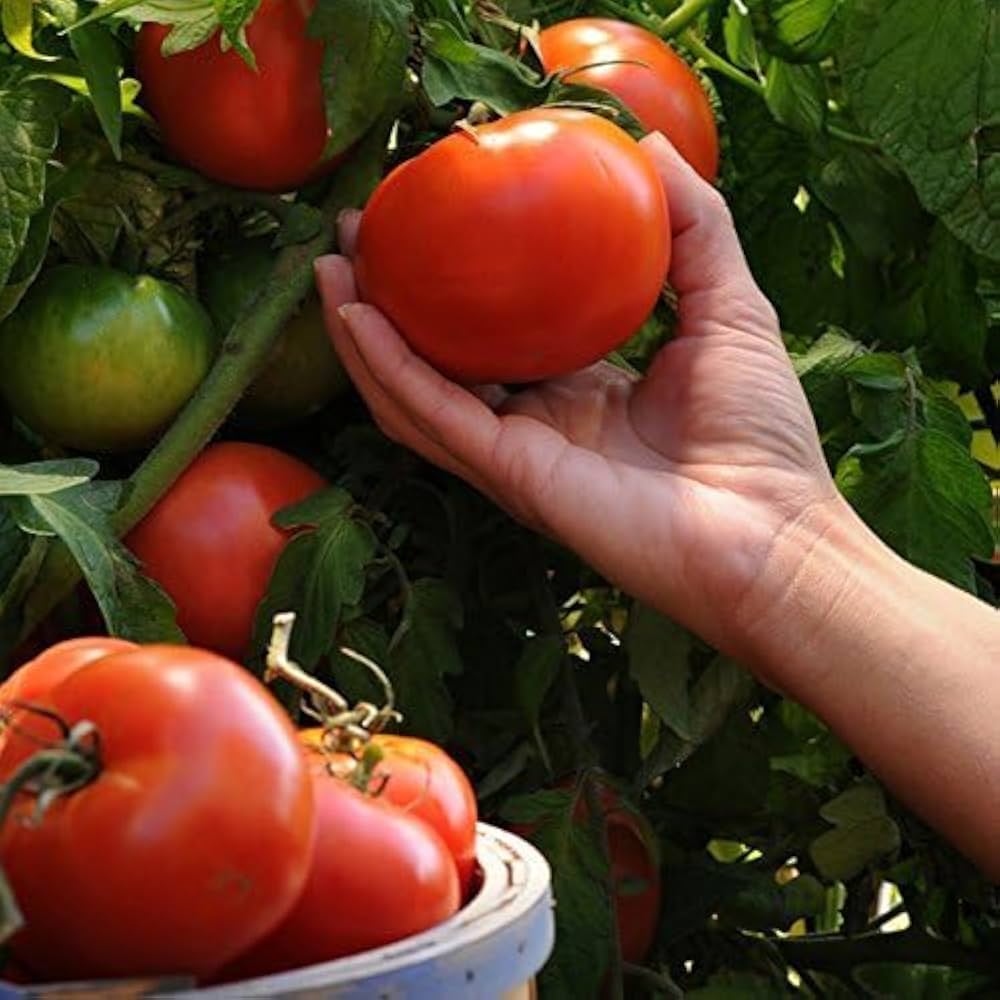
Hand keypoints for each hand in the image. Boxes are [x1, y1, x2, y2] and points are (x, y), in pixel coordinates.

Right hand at [315, 133, 840, 662]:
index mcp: (579, 391)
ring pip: (414, 394)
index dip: (456, 279)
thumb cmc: (760, 434)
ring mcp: (516, 455)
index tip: (428, 218)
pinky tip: (357, 316)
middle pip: (438, 361)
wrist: (774, 534)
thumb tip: (648, 146)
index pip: (497, 332)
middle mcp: (535, 424)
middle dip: (388, 302)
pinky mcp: (511, 475)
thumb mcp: (729, 304)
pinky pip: (434, 415)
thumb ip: (694, 227)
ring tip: (330, 270)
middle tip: (355, 236)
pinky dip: (389, 368)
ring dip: (363, 336)